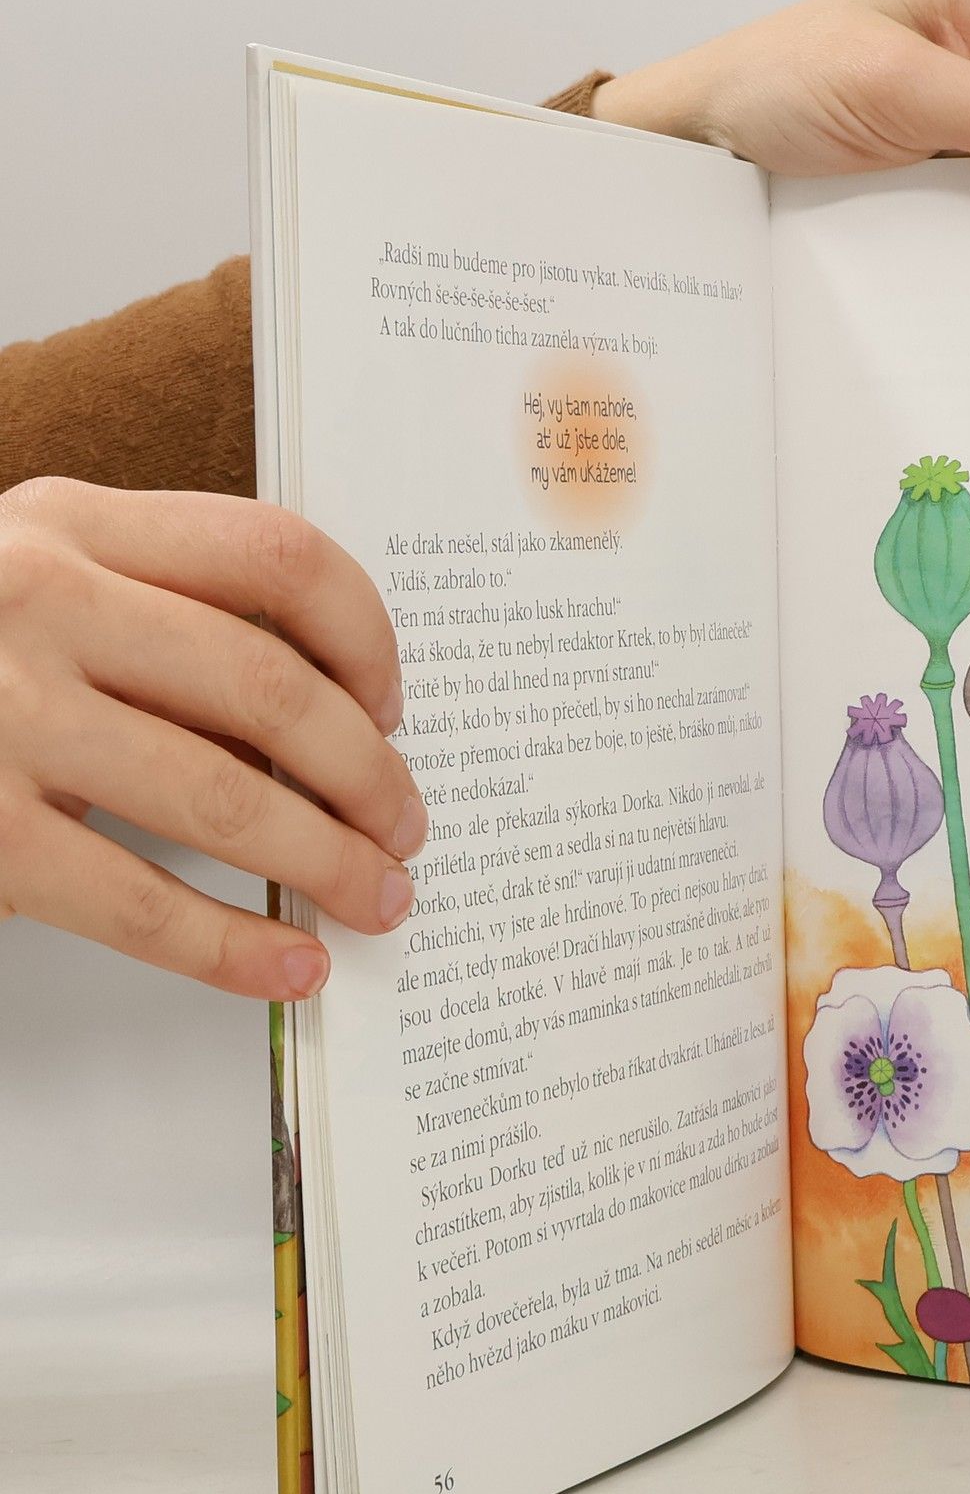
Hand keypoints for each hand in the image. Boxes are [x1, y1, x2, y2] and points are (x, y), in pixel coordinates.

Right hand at [0, 477, 422, 998]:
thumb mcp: (38, 573)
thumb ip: (160, 611)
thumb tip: (334, 723)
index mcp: (74, 524)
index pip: (278, 556)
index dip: (366, 637)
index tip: (395, 704)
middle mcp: (39, 601)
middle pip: (270, 687)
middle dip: (368, 773)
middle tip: (406, 826)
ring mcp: (0, 713)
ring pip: (221, 797)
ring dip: (327, 862)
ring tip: (377, 898)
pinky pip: (136, 900)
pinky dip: (231, 947)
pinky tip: (287, 968)